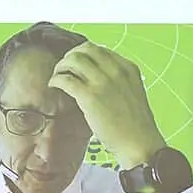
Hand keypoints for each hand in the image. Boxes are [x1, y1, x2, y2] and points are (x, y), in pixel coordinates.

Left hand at [48, 42, 166, 169]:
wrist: (139, 143)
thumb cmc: (135, 125)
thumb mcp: (133, 92)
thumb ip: (118, 81)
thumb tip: (97, 77)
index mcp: (128, 68)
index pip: (99, 49)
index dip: (83, 54)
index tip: (76, 63)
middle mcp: (115, 70)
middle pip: (85, 49)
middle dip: (70, 56)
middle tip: (64, 68)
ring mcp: (103, 82)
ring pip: (73, 60)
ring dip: (61, 66)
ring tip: (58, 77)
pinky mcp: (89, 96)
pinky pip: (65, 79)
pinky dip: (56, 80)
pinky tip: (54, 86)